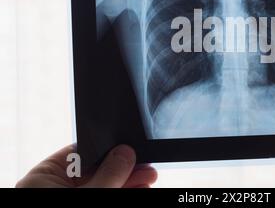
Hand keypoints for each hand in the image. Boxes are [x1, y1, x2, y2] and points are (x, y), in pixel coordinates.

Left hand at [16, 144, 156, 187]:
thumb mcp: (85, 195)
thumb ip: (106, 176)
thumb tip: (126, 153)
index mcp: (46, 175)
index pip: (85, 152)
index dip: (112, 149)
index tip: (133, 150)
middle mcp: (59, 186)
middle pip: (100, 169)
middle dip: (127, 168)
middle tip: (149, 169)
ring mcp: (73, 195)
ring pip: (107, 184)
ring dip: (130, 182)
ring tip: (150, 179)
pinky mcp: (87, 204)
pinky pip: (109, 193)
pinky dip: (126, 191)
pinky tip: (140, 189)